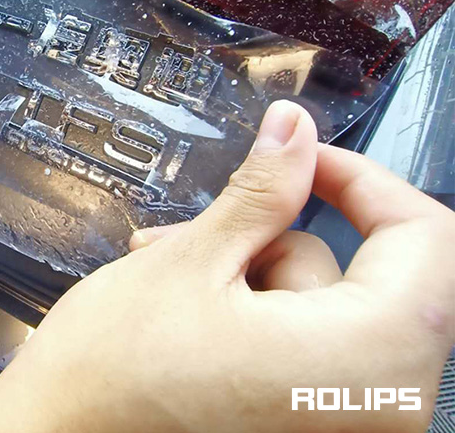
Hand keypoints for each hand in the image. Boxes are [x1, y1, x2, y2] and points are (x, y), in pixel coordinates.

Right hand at [0, 101, 454, 432]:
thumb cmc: (110, 375)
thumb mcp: (191, 262)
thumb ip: (263, 190)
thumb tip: (297, 129)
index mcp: (362, 364)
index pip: (429, 239)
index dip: (366, 181)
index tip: (305, 161)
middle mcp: (377, 408)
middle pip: (371, 274)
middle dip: (279, 238)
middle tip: (209, 229)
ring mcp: (345, 423)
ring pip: (329, 304)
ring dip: (252, 272)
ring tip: (174, 272)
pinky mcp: (313, 425)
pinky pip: (313, 342)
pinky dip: (258, 311)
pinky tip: (192, 307)